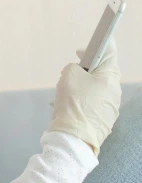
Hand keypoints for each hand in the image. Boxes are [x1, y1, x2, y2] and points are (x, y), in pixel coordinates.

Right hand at [47, 37, 121, 157]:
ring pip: (97, 89)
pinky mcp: (105, 121)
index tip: (84, 48)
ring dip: (84, 86)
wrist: (73, 139)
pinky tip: (72, 106)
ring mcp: (111, 108)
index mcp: (110, 77)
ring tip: (67, 91)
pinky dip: (84, 100)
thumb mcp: (68, 75)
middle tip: (70, 73)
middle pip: (102, 72)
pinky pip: (95, 103)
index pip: (109, 51)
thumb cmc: (73, 102)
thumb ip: (74, 67)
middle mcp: (115, 91)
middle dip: (85, 69)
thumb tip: (79, 72)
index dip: (98, 43)